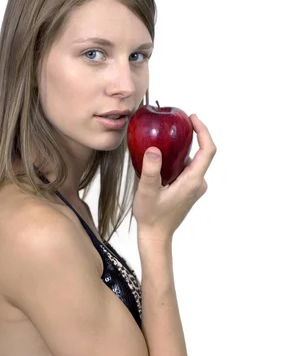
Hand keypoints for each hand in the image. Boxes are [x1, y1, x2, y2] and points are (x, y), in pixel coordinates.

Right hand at [132, 114, 216, 241]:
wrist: (156, 236)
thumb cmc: (152, 216)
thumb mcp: (147, 191)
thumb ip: (151, 170)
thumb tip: (153, 149)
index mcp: (192, 181)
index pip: (207, 150)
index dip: (203, 131)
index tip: (192, 118)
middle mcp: (198, 183)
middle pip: (202, 154)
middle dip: (193, 136)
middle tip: (178, 123)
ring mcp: (194, 188)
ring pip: (193, 162)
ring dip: (184, 148)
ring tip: (168, 137)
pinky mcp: (188, 191)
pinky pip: (187, 169)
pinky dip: (179, 159)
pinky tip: (164, 157)